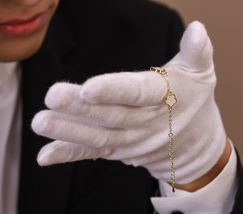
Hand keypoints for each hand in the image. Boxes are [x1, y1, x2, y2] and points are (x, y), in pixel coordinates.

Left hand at [31, 21, 226, 184]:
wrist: (194, 147)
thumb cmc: (194, 102)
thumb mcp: (202, 73)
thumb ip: (197, 51)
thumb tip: (197, 28)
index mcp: (165, 98)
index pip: (138, 93)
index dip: (114, 90)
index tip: (88, 87)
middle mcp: (145, 124)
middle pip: (111, 116)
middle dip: (80, 109)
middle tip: (52, 97)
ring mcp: (130, 141)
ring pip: (98, 137)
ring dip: (68, 131)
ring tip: (40, 122)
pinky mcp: (118, 151)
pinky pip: (92, 153)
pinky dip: (69, 154)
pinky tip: (45, 156)